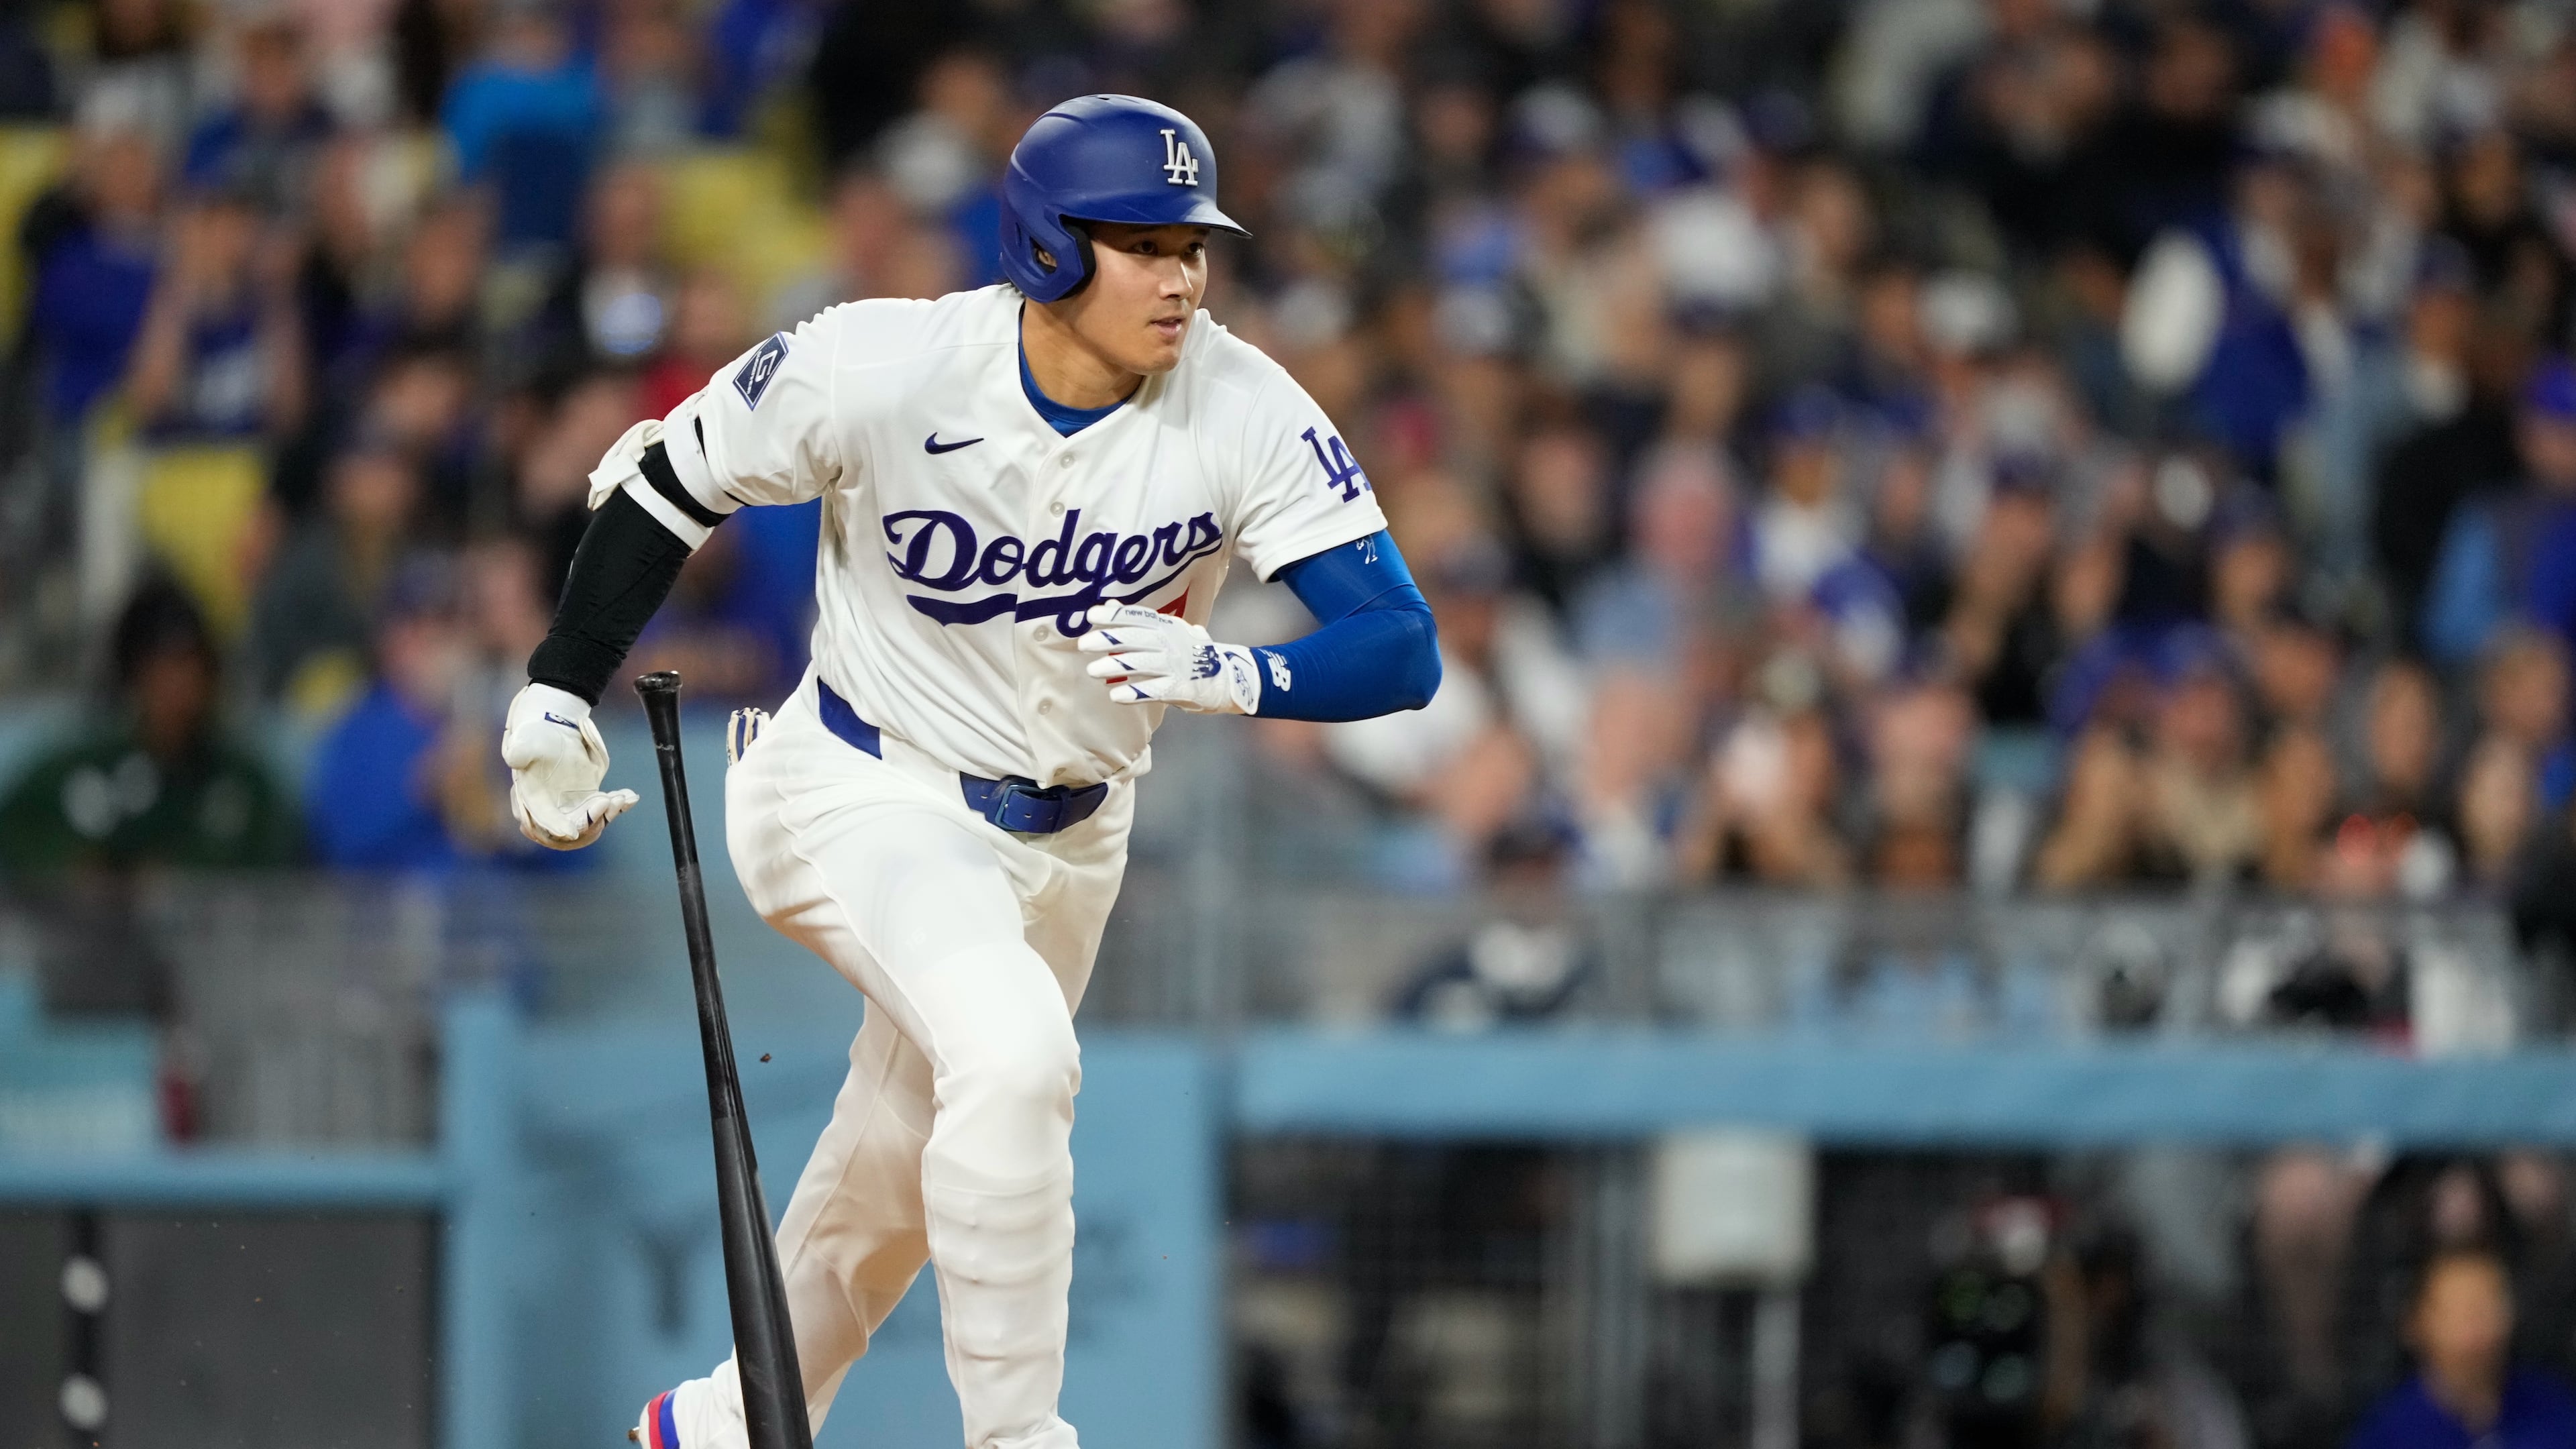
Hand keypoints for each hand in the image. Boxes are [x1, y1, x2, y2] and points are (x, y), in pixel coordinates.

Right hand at [501, 683, 639, 849]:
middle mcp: (552, 810)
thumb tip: (513, 758)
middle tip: (609, 802)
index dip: (556, 827)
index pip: (543, 820)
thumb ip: (519, 751)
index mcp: (532, 800)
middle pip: (573, 827)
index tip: (572, 832)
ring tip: (622, 798)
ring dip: (608, 813)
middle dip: (591, 819)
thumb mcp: (525, 741)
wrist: (552, 732)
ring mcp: (571, 808)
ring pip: (592, 823)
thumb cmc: (535, 737)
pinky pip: (605, 811)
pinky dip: (618, 806)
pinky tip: (631, 796)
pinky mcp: (587, 802)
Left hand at [1079, 604, 1262, 714]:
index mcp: (1170, 626)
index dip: (1116, 615)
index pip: (1140, 616)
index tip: (1092, 616)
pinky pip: (1156, 690)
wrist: (1227, 680)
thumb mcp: (1170, 632)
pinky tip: (1116, 696)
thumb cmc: (1190, 656)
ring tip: (1092, 671)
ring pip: (1144, 663)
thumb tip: (1110, 605)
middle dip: (1110, 640)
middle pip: (1139, 638)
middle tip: (1083, 644)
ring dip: (1116, 667)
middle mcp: (1174, 642)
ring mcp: (1179, 666)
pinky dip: (1136, 692)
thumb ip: (1140, 621)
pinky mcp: (1183, 688)